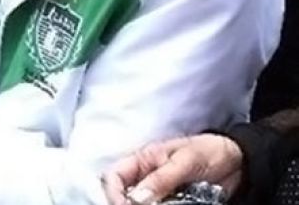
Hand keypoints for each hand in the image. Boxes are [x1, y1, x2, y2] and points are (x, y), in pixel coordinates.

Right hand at [103, 134, 243, 204]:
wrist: (237, 162)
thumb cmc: (208, 151)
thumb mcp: (184, 162)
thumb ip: (161, 179)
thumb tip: (136, 198)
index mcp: (142, 160)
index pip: (114, 177)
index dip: (113, 193)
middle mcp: (145, 177)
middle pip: (124, 196)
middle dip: (129, 204)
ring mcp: (159, 192)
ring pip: (141, 204)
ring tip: (172, 204)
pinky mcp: (172, 202)